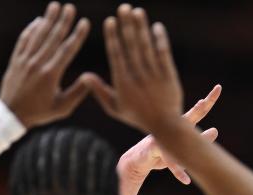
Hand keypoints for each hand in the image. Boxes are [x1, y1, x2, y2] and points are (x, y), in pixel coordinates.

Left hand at [0, 2, 90, 127]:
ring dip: (47, 19)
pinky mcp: (16, 60)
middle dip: (63, 21)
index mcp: (51, 74)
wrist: (11, 115)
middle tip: (70, 7)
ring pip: (38, 35)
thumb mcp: (62, 108)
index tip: (84, 22)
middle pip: (52, 37)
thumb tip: (90, 78)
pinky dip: (31, 29)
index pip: (67, 50)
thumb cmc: (40, 113)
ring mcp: (25, 60)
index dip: (77, 35)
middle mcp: (37, 64)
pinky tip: (38, 21)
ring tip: (55, 6)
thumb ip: (77, 92)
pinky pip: (24, 40)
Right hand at [83, 4, 183, 132]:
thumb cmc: (137, 116)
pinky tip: (156, 27)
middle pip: (131, 45)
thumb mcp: (115, 107)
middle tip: (123, 7)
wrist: (165, 125)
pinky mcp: (168, 74)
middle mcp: (138, 75)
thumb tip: (84, 75)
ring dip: (142, 27)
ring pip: (146, 46)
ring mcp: (154, 74)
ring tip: (137, 11)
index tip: (110, 20)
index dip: (113, 36)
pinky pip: (163, 53)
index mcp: (123, 82)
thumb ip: (99, 90)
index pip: (116, 54)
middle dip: (127, 25)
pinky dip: (160, 39)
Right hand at [119, 85, 221, 184]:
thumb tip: (216, 130)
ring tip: (192, 140)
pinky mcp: (155, 152)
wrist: (139, 159)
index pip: (198, 111)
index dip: (209, 99)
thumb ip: (198, 139)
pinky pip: (170, 163)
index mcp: (181, 124)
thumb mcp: (182, 145)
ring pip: (178, 142)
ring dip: (185, 142)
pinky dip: (178, 173)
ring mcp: (163, 138)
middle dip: (197, 109)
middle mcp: (172, 128)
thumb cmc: (163, 149)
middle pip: (189, 117)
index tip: (219, 87)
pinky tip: (186, 180)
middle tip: (204, 101)